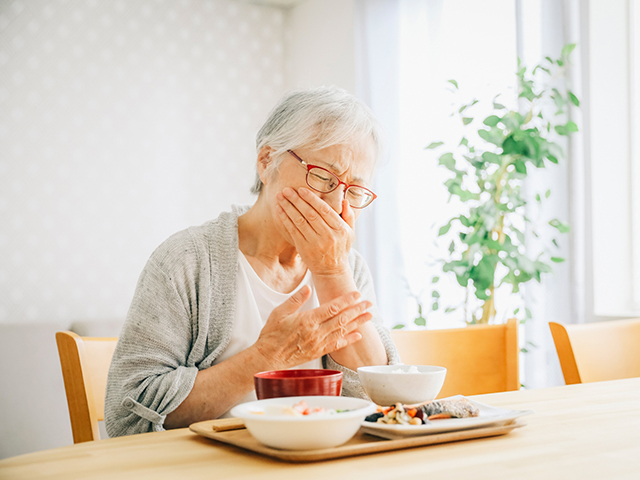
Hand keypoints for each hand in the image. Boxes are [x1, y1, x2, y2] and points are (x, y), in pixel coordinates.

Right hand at [253, 286, 372, 368]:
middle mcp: (316, 332)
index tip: (357, 294)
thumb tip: (307, 288)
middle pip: (341, 318)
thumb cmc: (271, 335)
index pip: (332, 308)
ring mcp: (318, 343)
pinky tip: (358, 335)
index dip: (346, 300)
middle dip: (357, 310)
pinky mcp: (318, 352)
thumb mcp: (279, 312)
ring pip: (342, 331)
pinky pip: (337, 345)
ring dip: (358, 323)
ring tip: (369, 316)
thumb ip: (295, 300)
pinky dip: (349, 339)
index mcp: (307, 320)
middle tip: (369, 303)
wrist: (268, 357)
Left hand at [276, 187, 355, 275]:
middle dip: (297, 200)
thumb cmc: (340, 248)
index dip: (312, 199)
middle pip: (310, 214)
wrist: (331, 270)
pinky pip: (293, 231)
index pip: (325, 210)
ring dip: (288, 207)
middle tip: (287, 190)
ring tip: (280, 197)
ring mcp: (315, 243)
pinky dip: (286, 219)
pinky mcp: (304, 248)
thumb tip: (345, 200)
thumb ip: (349, 216)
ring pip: (300, 221)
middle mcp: (328, 236)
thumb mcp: (350, 233)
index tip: (302, 189)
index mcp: (340, 229)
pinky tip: (280, 210)